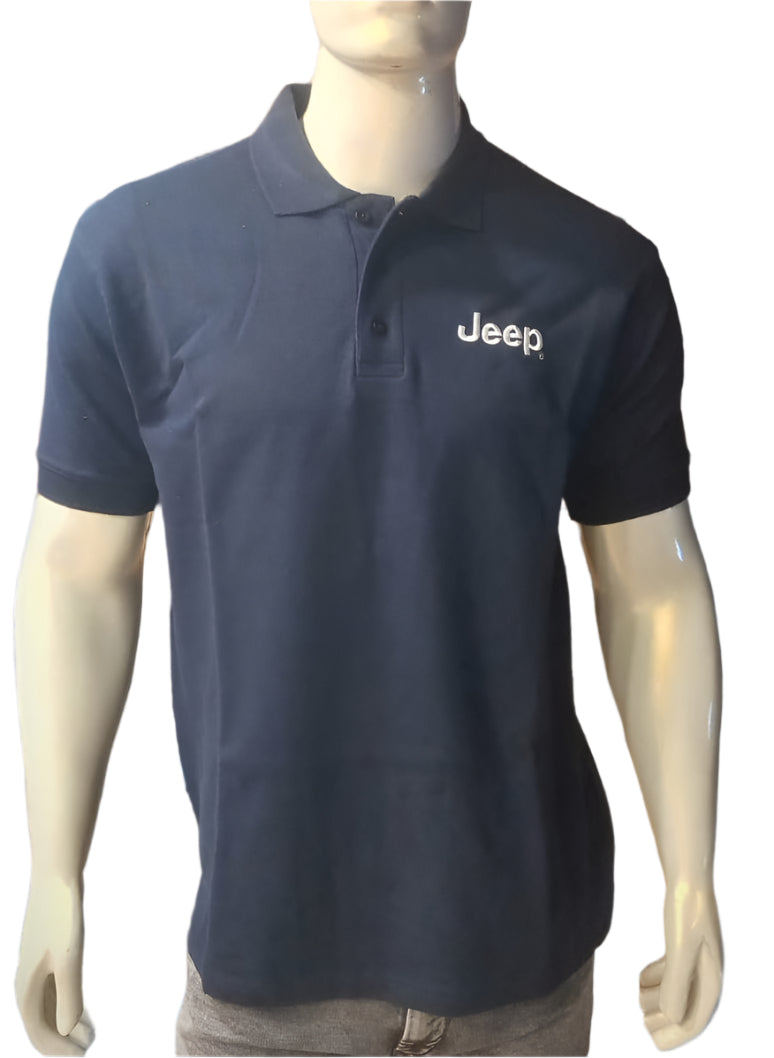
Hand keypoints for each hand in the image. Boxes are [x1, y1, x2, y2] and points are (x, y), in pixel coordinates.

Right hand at [14, 872, 94, 1055]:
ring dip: (62, 1023)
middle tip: (86, 1048)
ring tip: (87, 1032)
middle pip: (39, 1022)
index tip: (83, 1054)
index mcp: (26, 986)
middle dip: (60, 1040)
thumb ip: (68, 996)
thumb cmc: (61, 916)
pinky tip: (80, 1003)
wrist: (55, 876)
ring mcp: (33, 965)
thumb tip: (67, 1031)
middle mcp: (25, 979)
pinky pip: (49, 988)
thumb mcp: (69, 958)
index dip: (58, 1048)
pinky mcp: (43, 952)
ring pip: (44, 1006)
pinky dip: (62, 1003)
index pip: (38, 1031)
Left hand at [639, 881, 722, 1049]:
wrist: (687, 876)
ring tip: (639, 1002)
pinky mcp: (685, 941)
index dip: (677, 1034)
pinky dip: (658, 978)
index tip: (655, 1042)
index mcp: (711, 976)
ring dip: (660, 998)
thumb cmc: (686, 909)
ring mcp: (697, 954)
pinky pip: (674, 969)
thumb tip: (671, 1017)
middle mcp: (707, 969)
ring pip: (680, 987)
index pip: (696, 1016)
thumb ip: (676, 982)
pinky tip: (642, 980)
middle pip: (688, 1005)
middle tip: (643, 1024)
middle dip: (667, 1020)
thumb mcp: (680, 948)